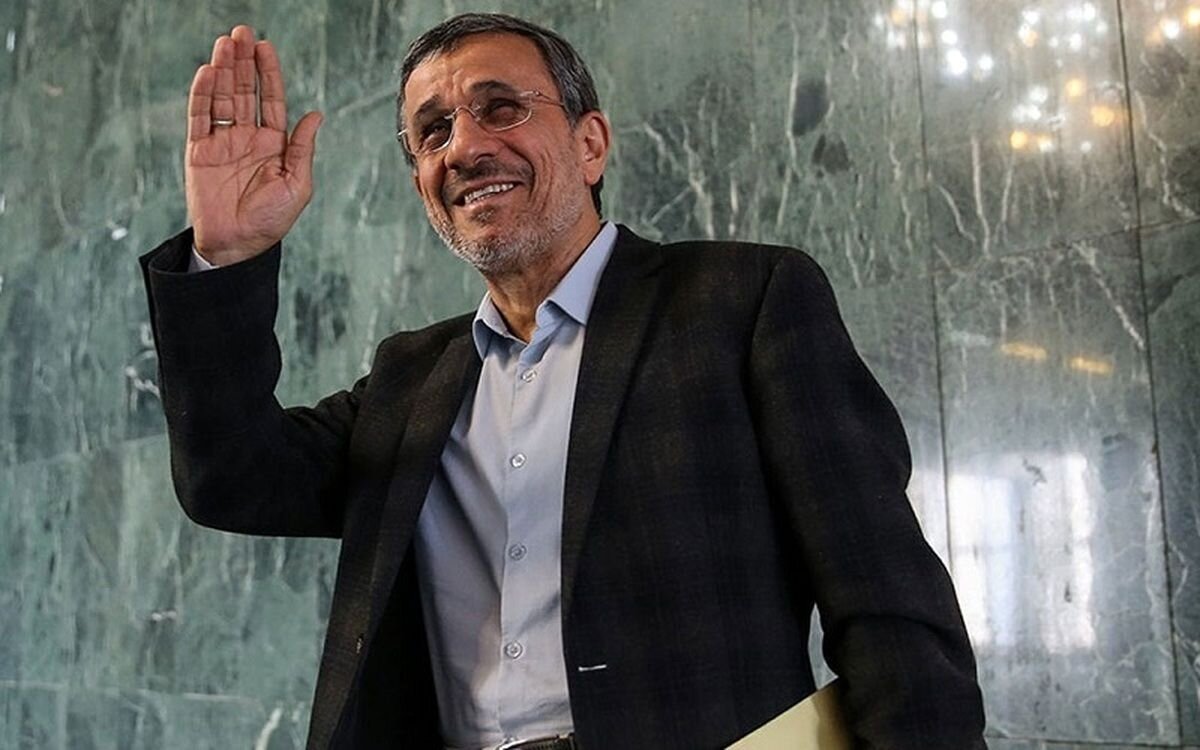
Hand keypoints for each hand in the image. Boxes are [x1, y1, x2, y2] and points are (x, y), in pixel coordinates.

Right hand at [186, 25, 322, 263]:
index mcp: (274, 144)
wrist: (237, 246)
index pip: (271, 100)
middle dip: (243, 62)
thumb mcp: (297, 185)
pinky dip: (202, 95)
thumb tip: (315, 115)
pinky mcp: (199, 152)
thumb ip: (302, 149)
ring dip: (223, 71)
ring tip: (224, 44)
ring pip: (222, 98)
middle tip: (241, 33)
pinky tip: (208, 73)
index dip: (268, 73)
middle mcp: (247, 138)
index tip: (265, 47)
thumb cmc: (271, 221)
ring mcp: (222, 142)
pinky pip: (199, 118)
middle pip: (245, 92)